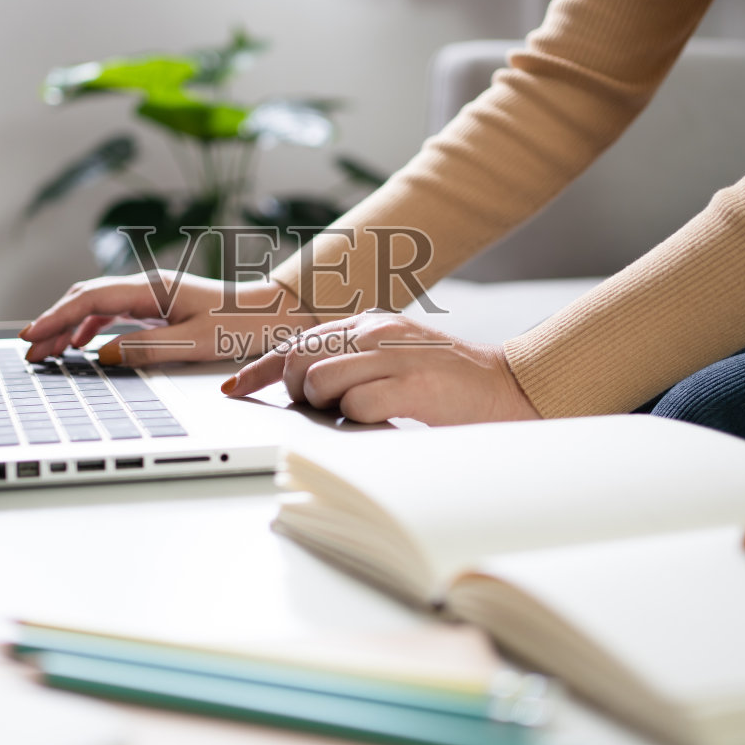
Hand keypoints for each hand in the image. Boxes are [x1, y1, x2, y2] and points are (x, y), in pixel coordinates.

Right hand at [21, 272, 313, 365]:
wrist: (272, 312)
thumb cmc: (240, 325)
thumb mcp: (195, 343)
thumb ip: (148, 349)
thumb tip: (105, 354)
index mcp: (152, 289)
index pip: (90, 300)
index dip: (55, 318)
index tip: (30, 335)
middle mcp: (148, 286)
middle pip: (85, 298)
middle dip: (52, 323)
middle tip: (28, 349)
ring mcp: (152, 294)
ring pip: (96, 304)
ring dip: (67, 325)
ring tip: (46, 351)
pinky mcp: (158, 304)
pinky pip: (112, 310)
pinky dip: (89, 325)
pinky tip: (80, 343)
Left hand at [224, 311, 540, 425]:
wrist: (509, 389)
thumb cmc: (449, 383)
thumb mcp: (395, 357)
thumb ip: (353, 362)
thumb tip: (302, 384)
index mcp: (369, 323)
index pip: (297, 340)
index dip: (260, 368)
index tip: (236, 387)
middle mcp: (376, 332)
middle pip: (298, 359)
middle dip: (297, 391)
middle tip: (325, 408)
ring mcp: (392, 356)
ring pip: (320, 381)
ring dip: (329, 407)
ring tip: (363, 412)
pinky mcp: (409, 385)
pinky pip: (354, 407)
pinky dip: (359, 421)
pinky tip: (385, 419)